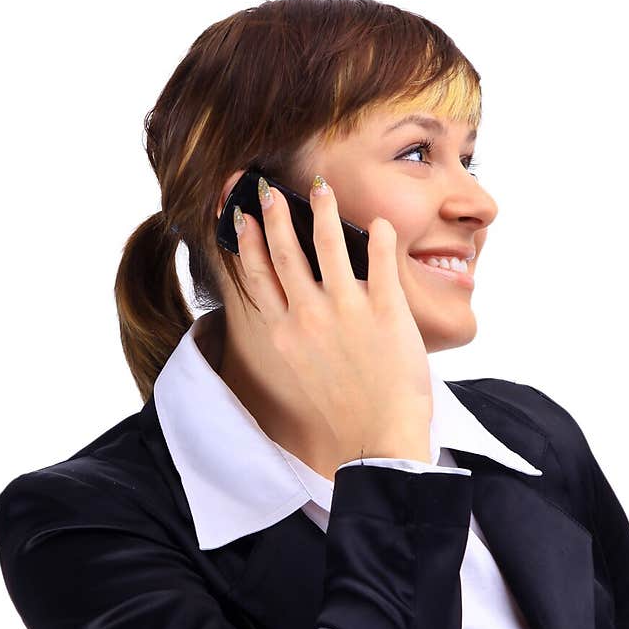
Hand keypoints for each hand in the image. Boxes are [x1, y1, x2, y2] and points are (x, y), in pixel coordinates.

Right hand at [231, 175, 432, 464]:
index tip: (244, 216)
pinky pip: (381, 259)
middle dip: (272, 213)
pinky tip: (381, 223)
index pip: (258, 275)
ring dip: (321, 209)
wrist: (379, 440)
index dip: (248, 240)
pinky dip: (381, 236)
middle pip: (283, 251)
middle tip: (268, 188)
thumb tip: (298, 308)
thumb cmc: (345, 414)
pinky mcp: (384, 310)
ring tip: (321, 188)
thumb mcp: (304, 372)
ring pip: (327, 242)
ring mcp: (345, 309)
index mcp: (284, 333)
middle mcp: (307, 316)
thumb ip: (298, 336)